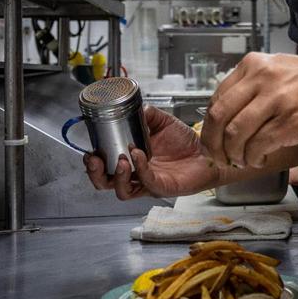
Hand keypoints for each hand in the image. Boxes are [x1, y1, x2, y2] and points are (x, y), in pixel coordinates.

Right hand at [84, 106, 218, 199]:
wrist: (208, 151)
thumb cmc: (185, 142)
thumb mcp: (163, 122)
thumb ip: (149, 115)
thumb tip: (138, 107)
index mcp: (132, 160)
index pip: (105, 167)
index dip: (93, 163)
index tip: (89, 151)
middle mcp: (137, 174)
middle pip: (106, 184)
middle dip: (95, 174)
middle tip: (94, 160)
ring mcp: (148, 183)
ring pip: (123, 191)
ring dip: (116, 176)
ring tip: (120, 159)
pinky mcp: (163, 187)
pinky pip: (146, 181)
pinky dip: (140, 168)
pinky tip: (139, 155)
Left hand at [202, 52, 297, 168]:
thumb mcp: (278, 72)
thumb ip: (251, 89)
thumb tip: (224, 119)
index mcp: (255, 65)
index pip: (216, 99)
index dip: (209, 127)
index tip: (211, 141)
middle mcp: (263, 78)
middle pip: (219, 117)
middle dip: (215, 144)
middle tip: (220, 157)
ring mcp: (277, 98)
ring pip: (236, 134)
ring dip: (235, 154)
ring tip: (244, 159)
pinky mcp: (292, 120)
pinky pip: (259, 145)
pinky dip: (254, 157)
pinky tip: (261, 158)